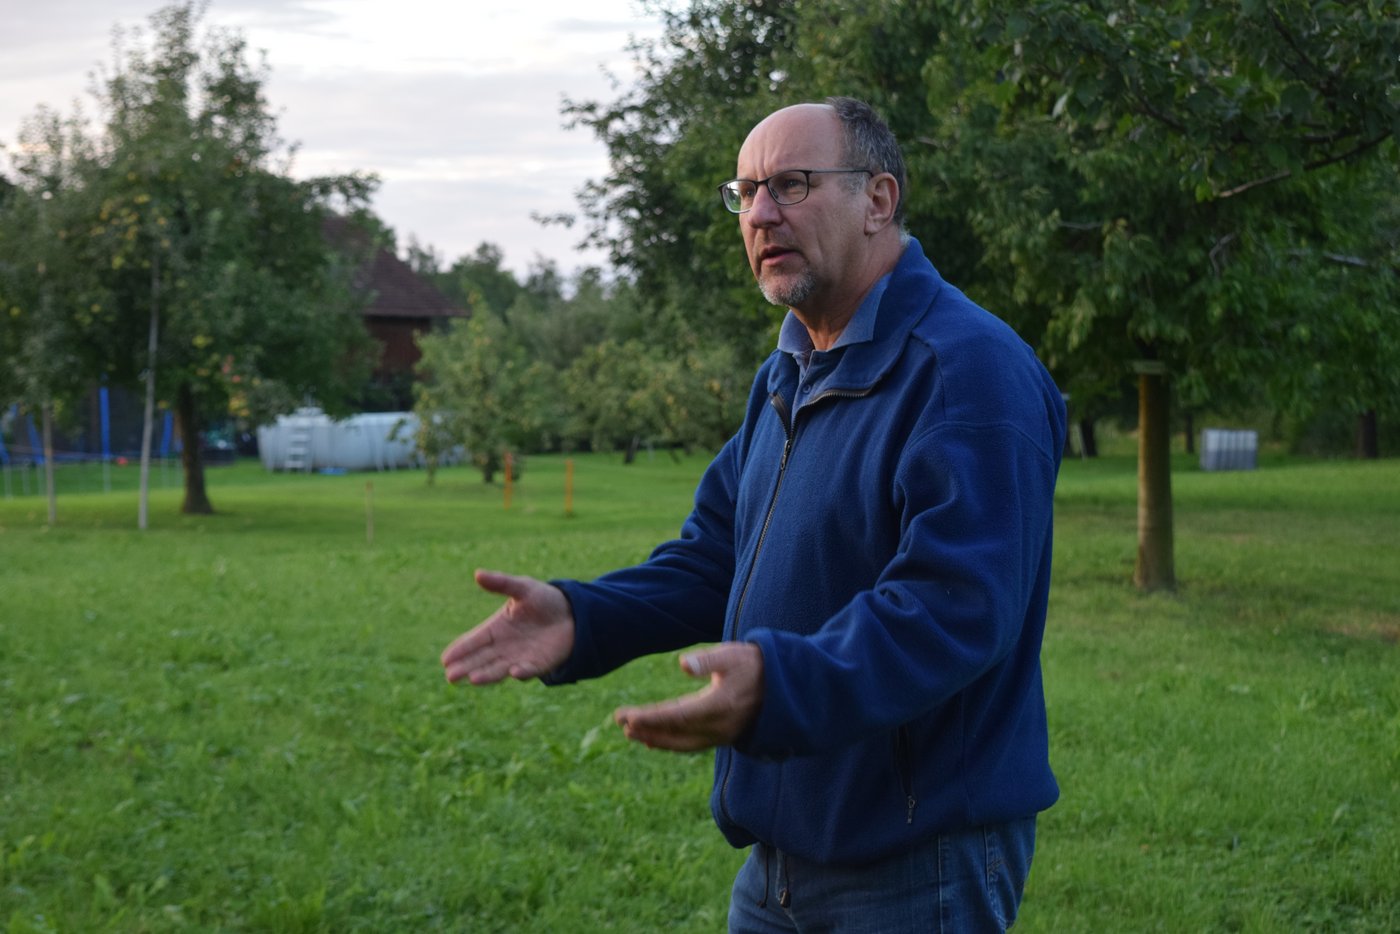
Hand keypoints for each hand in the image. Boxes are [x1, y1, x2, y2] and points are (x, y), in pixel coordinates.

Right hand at [441, 569, 574, 684]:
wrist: (574, 613)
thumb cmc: (545, 599)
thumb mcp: (522, 587)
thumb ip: (501, 583)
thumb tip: (477, 574)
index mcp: (497, 628)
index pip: (475, 640)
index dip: (461, 649)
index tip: (445, 659)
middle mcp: (505, 646)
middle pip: (481, 658)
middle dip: (466, 667)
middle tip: (450, 676)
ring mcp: (520, 657)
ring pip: (499, 668)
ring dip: (486, 674)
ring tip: (472, 678)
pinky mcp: (539, 664)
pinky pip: (528, 670)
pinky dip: (521, 672)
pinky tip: (513, 672)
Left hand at [613, 643, 763, 751]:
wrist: (786, 685)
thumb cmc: (756, 664)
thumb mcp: (734, 654)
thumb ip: (708, 660)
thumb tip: (681, 663)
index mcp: (720, 705)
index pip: (676, 715)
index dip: (650, 718)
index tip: (626, 716)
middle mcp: (720, 726)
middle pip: (675, 733)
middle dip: (646, 728)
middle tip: (620, 721)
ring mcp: (723, 735)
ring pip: (683, 743)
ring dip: (656, 738)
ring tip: (631, 733)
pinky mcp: (724, 737)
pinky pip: (693, 744)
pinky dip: (672, 743)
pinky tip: (655, 740)